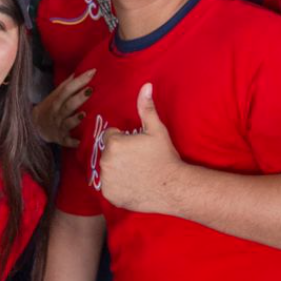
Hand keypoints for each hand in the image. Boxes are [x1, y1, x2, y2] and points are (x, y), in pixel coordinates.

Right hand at [32, 68, 95, 146]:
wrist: (36, 126)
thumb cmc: (51, 108)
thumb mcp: (55, 95)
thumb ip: (67, 85)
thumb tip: (80, 71)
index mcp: (57, 100)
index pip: (68, 89)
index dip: (79, 81)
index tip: (93, 72)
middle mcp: (57, 113)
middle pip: (68, 105)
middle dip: (79, 98)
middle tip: (91, 90)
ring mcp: (59, 126)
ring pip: (67, 122)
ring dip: (75, 119)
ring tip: (84, 114)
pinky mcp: (61, 139)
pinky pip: (67, 141)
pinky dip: (73, 142)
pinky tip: (80, 142)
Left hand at [99, 83, 183, 213]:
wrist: (175, 187)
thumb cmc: (165, 157)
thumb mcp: (156, 130)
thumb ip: (146, 108)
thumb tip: (146, 86)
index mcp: (113, 143)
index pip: (110, 137)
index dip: (124, 140)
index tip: (137, 148)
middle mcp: (105, 161)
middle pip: (107, 153)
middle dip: (119, 155)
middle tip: (138, 161)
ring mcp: (106, 180)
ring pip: (107, 170)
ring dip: (117, 170)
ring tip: (136, 173)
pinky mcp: (109, 195)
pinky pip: (108, 187)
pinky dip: (117, 187)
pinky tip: (132, 186)